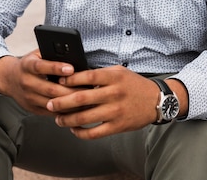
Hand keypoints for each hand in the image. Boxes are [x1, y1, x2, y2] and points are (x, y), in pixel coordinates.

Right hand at [0, 49, 80, 114]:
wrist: (9, 79)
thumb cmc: (29, 64)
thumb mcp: (37, 54)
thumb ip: (52, 54)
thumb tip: (74, 56)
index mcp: (27, 66)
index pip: (41, 67)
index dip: (56, 67)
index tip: (71, 68)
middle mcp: (26, 82)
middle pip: (50, 89)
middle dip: (71, 90)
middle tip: (88, 89)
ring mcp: (28, 97)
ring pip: (52, 103)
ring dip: (70, 103)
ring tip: (87, 99)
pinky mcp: (32, 109)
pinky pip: (51, 112)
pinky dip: (66, 111)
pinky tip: (78, 108)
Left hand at [46, 66, 160, 138]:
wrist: (156, 100)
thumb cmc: (134, 85)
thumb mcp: (119, 72)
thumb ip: (100, 74)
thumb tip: (74, 77)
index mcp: (114, 77)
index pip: (86, 77)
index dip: (69, 80)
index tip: (58, 83)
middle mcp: (114, 94)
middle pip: (80, 99)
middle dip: (60, 102)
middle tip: (50, 104)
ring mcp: (115, 111)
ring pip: (84, 118)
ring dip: (66, 119)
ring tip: (58, 119)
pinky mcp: (117, 126)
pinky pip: (93, 133)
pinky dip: (80, 133)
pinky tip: (74, 129)